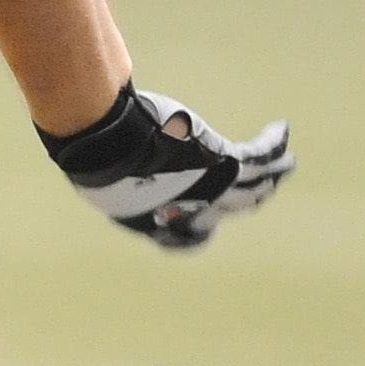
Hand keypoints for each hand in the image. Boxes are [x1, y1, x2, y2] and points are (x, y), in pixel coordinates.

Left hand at [39, 82, 292, 250]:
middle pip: (230, 212)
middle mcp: (187, 213)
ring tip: (285, 163)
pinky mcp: (222, 162)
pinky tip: (280, 128)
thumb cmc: (92, 155)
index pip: (185, 237)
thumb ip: (102, 166)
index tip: (198, 219)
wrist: (104, 145)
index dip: (196, 230)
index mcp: (153, 222)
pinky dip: (273, 143)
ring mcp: (209, 190)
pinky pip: (260, 157)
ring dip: (273, 174)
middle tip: (260, 188)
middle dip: (247, 200)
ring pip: (254, 188)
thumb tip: (79, 147)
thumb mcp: (96, 167)